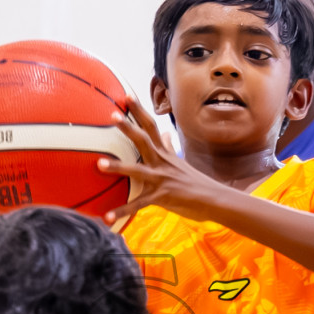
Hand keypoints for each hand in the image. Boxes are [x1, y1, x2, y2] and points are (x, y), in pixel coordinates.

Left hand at [97, 99, 234, 226]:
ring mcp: (161, 179)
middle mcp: (162, 163)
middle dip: (128, 128)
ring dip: (118, 167)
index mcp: (165, 154)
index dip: (139, 111)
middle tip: (112, 115)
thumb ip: (169, 147)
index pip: (151, 127)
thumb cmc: (196, 182)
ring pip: (137, 170)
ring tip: (99, 164)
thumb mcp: (181, 161)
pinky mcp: (161, 197)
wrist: (214, 199)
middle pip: (144, 140)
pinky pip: (137, 205)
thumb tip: (165, 133)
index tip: (127, 96)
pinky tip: (106, 217)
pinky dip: (121, 212)